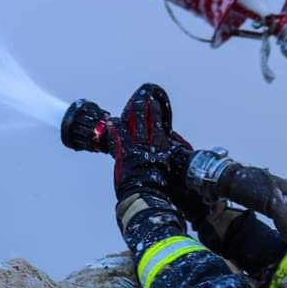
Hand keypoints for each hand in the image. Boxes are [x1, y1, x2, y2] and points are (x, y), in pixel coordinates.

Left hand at [110, 83, 175, 200]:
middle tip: (140, 95)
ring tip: (129, 105)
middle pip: (143, 117)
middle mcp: (147, 142)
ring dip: (129, 112)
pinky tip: (112, 123)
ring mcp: (135, 146)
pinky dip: (114, 128)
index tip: (154, 99)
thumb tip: (174, 139)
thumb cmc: (161, 183)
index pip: (157, 120)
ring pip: (131, 123)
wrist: (148, 192)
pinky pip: (118, 136)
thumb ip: (174, 149)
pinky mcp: (124, 152)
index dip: (155, 109)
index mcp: (160, 143)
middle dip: (141, 104)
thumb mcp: (172, 163)